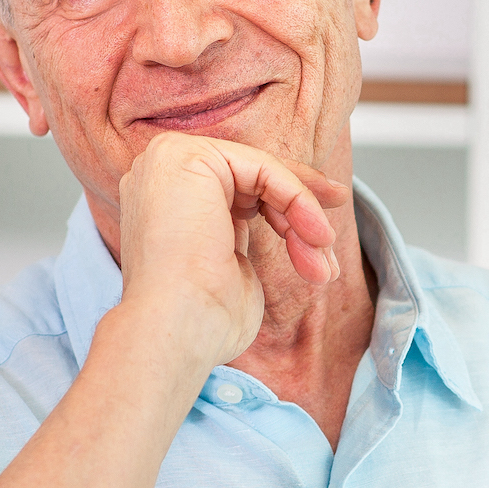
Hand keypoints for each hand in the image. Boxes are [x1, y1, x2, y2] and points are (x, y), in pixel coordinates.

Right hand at [117, 132, 347, 365]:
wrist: (178, 331)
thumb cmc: (203, 318)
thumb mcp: (230, 266)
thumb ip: (237, 235)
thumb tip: (273, 222)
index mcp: (164, 201)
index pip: (237, 188)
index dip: (287, 205)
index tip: (324, 234)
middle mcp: (159, 175)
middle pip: (251, 177)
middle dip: (301, 207)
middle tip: (329, 244)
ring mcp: (168, 160)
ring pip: (261, 172)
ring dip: (302, 214)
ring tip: (322, 258)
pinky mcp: (186, 156)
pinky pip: (263, 168)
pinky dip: (296, 199)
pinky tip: (316, 236)